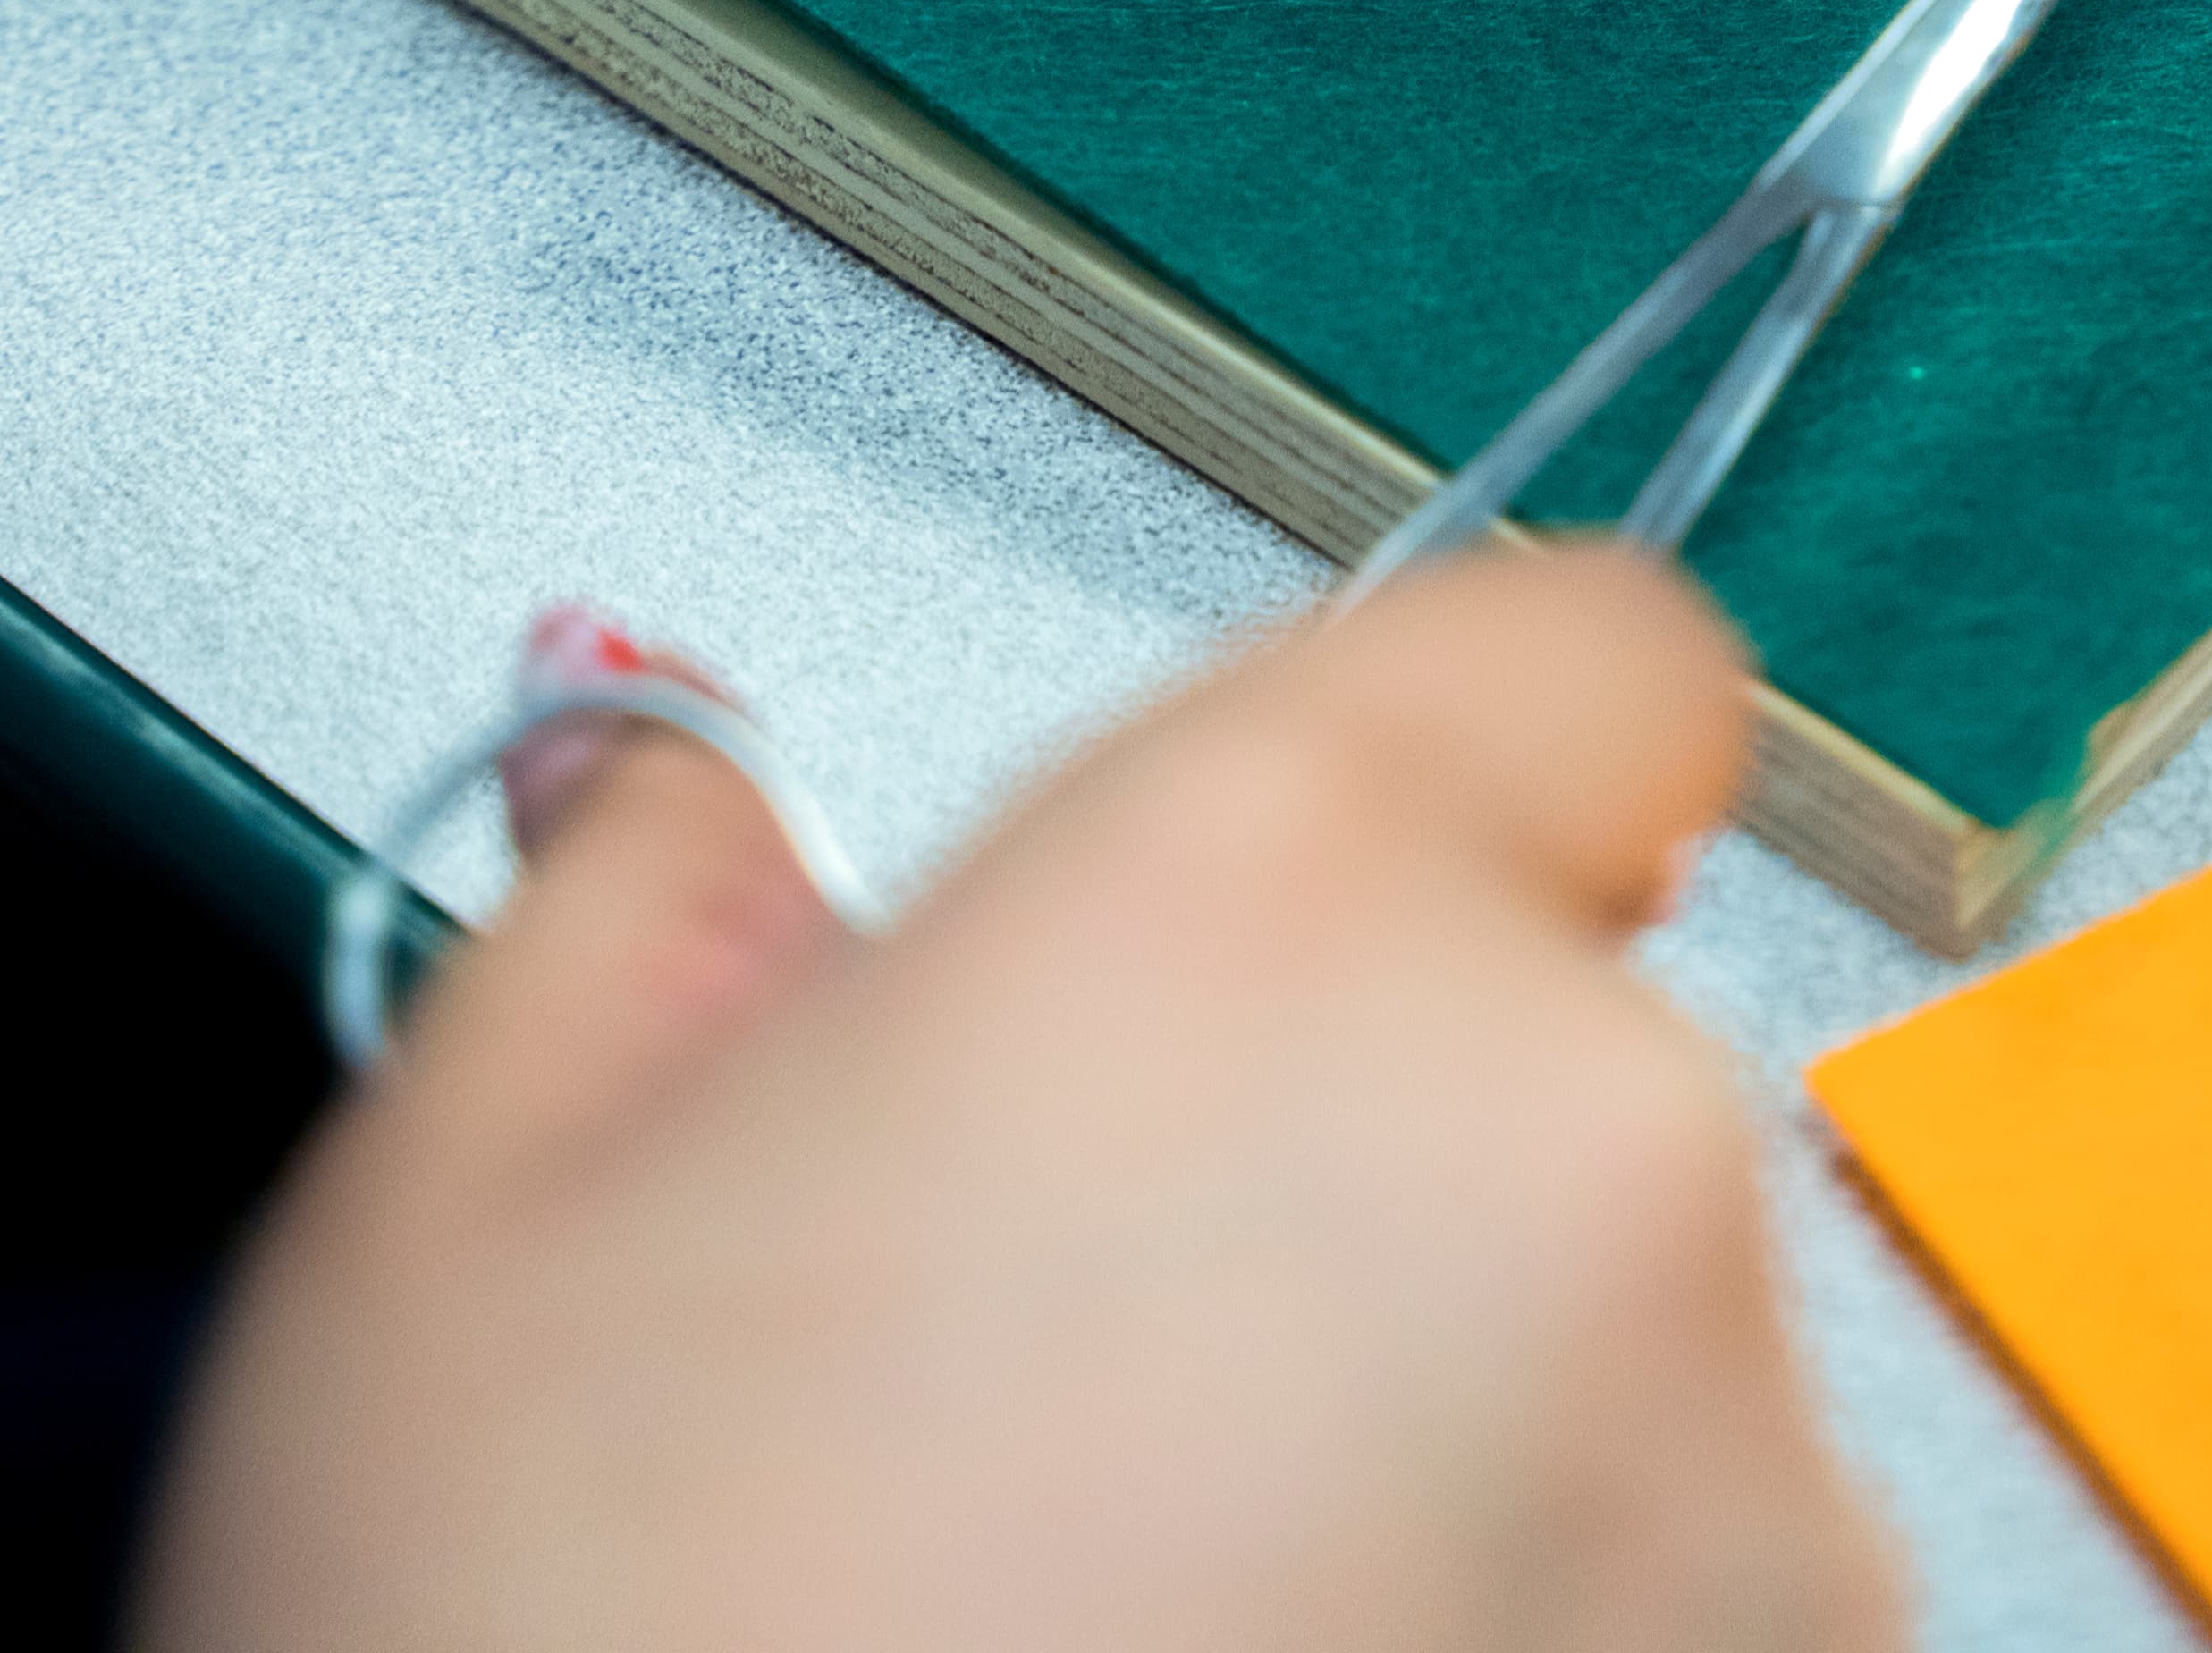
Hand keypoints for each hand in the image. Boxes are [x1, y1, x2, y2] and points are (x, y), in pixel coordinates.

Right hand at [131, 556, 1904, 1652]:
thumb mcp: (475, 1195)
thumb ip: (666, 897)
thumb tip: (709, 822)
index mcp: (1276, 885)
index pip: (1589, 656)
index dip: (1455, 758)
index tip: (1324, 896)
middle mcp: (1569, 1129)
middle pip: (1560, 1026)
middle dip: (1359, 1137)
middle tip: (1075, 1332)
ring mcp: (1733, 1478)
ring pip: (1619, 1340)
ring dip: (1448, 1413)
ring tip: (1129, 1584)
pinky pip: (1688, 1587)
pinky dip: (1524, 1622)